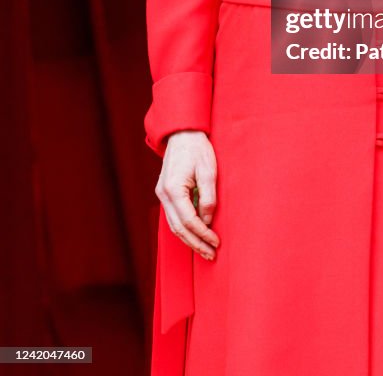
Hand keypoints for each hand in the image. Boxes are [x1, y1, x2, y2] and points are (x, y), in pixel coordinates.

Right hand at [155, 130, 220, 259]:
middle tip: (211, 255)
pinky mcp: (165, 192)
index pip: (188, 220)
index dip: (203, 234)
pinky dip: (184, 228)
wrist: (183, 133)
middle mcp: (163, 194)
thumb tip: (208, 221)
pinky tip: (196, 235)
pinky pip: (173, 216)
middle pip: (178, 228)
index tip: (216, 242)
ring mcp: (162, 194)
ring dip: (189, 239)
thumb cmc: (198, 149)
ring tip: (205, 250)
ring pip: (173, 225)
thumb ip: (208, 197)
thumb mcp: (209, 171)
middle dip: (195, 243)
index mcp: (173, 188)